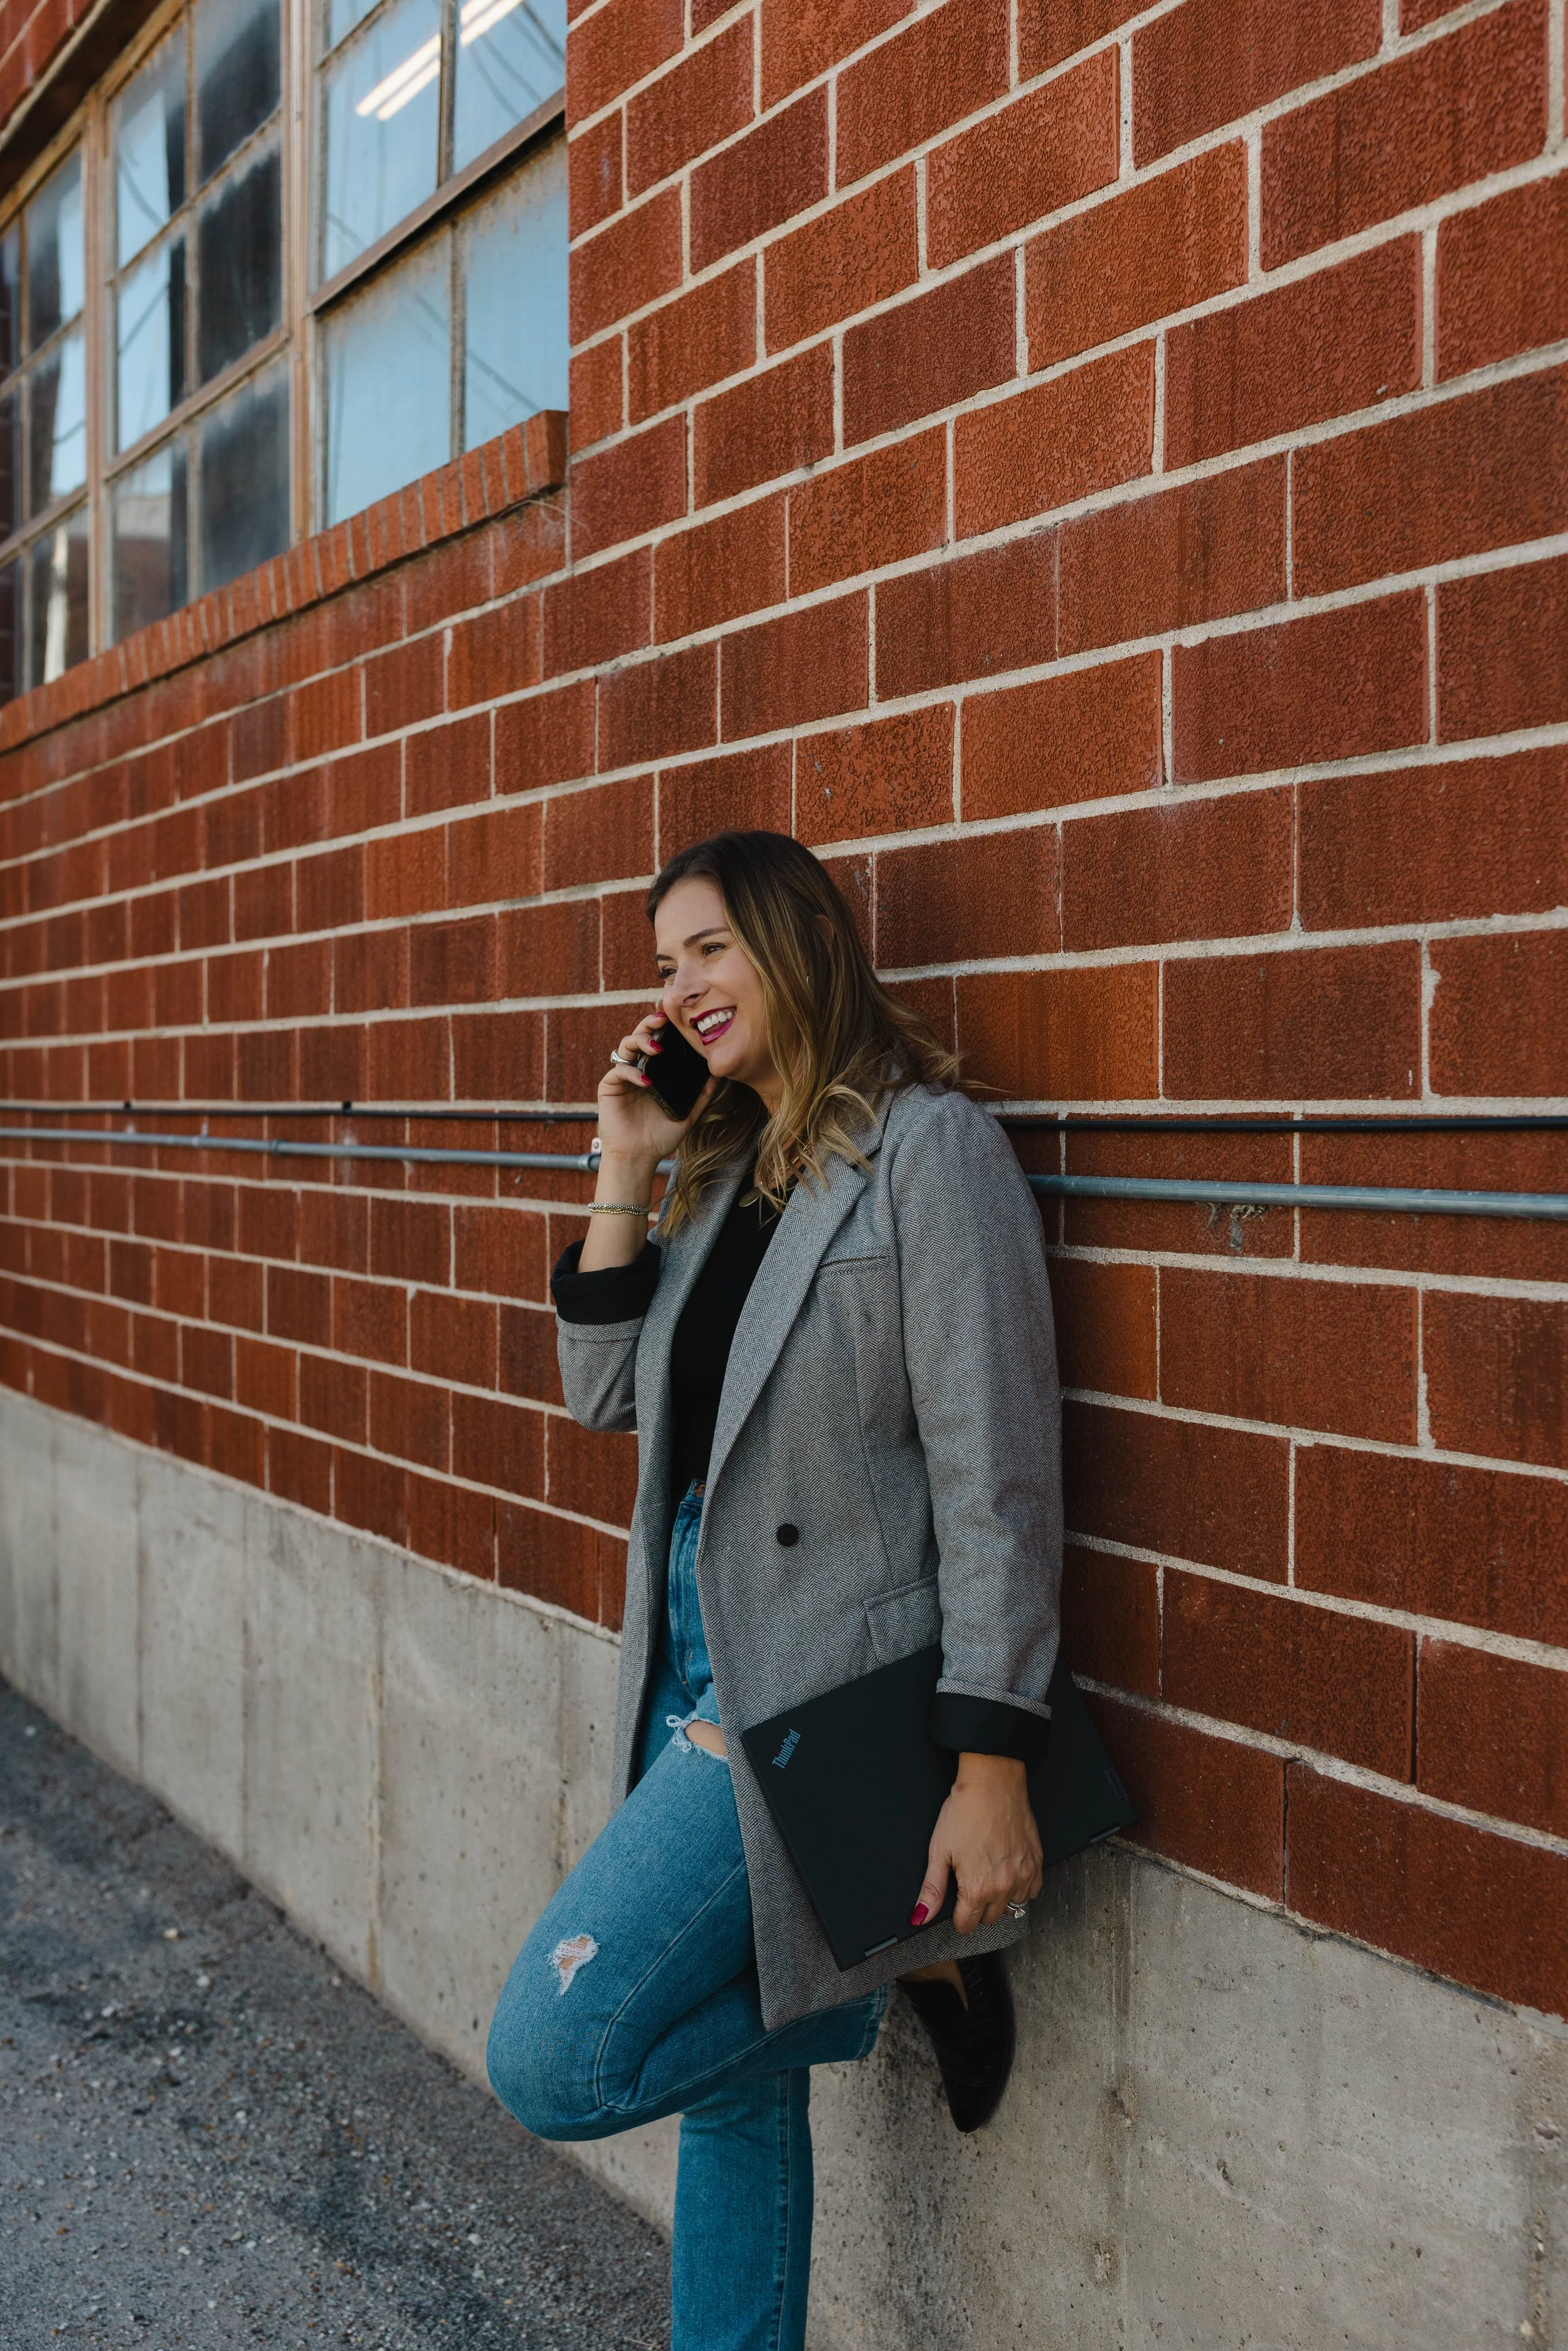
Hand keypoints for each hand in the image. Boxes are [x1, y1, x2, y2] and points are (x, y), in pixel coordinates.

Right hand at [594, 1003, 717, 1173]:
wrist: (639, 1158)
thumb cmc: (660, 1137)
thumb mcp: (688, 1114)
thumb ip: (702, 1095)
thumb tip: (718, 1076)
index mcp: (654, 1072)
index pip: (658, 1042)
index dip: (664, 1028)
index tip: (677, 1018)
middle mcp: (637, 1069)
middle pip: (640, 1036)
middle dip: (650, 1024)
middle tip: (663, 1019)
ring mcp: (622, 1077)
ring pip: (626, 1046)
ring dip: (640, 1041)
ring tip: (656, 1048)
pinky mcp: (609, 1087)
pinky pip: (619, 1071)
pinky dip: (632, 1073)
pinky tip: (646, 1081)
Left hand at [910, 1754, 1042, 1934]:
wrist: (993, 1783)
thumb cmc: (965, 1811)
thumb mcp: (939, 1850)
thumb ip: (932, 1889)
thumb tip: (921, 1917)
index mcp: (976, 1889)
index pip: (967, 1925)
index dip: (957, 1917)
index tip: (955, 1905)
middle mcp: (1003, 1888)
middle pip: (989, 1919)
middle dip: (977, 1908)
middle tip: (969, 1883)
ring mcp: (1023, 1876)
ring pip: (1011, 1907)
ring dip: (1000, 1899)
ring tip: (989, 1876)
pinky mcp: (1036, 1863)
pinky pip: (1031, 1891)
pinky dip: (1020, 1887)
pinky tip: (1008, 1872)